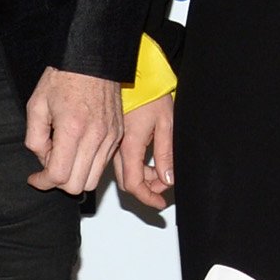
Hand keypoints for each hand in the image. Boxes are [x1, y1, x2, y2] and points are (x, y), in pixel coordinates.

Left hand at [24, 67, 122, 193]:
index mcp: (72, 128)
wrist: (92, 61)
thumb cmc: (64, 78)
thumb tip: (43, 160)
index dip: (42, 182)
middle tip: (48, 167)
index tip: (35, 178)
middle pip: (77, 185)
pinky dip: (89, 166)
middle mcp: (95, 136)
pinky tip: (78, 150)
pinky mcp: (118, 136)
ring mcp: (110, 138)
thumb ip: (34, 138)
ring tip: (65, 158)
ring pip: (92, 180)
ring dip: (75, 176)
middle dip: (58, 182)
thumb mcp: (36, 106)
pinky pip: (103, 165)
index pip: (58, 175)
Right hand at [114, 94, 175, 209]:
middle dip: (147, 188)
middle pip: (128, 181)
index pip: (134, 184)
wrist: (133, 75)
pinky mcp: (112, 137)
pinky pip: (121, 160)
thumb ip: (165, 153)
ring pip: (124, 171)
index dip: (147, 198)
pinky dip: (136, 165)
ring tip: (161, 169)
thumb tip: (167, 178)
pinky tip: (149, 158)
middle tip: (165, 184)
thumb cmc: (149, 92)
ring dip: (143, 176)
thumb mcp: (166, 123)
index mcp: (129, 145)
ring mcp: (111, 143)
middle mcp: (116, 147)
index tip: (160, 203)